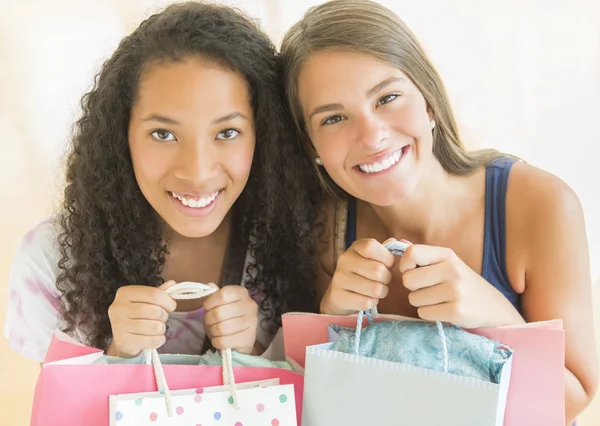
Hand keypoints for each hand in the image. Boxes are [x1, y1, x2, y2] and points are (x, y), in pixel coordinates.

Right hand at [107, 281, 176, 356]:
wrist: (123, 338)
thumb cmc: (137, 315)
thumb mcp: (146, 300)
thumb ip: (159, 292)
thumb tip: (172, 283)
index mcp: (124, 293)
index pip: (154, 294)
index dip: (168, 301)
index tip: (171, 306)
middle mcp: (118, 307)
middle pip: (155, 311)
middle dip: (164, 316)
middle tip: (162, 318)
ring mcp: (118, 326)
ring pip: (155, 327)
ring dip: (161, 328)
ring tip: (157, 328)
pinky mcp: (122, 342)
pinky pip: (152, 341)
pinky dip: (159, 340)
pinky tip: (155, 337)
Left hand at [203, 285, 258, 353]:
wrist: (241, 335)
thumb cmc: (228, 316)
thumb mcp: (220, 303)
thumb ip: (215, 295)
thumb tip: (210, 286)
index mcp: (242, 293)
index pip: (223, 294)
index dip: (210, 302)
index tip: (207, 307)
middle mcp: (250, 305)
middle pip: (219, 313)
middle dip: (209, 319)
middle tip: (210, 321)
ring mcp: (252, 322)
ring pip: (221, 328)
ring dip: (213, 331)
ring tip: (215, 330)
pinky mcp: (249, 338)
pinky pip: (224, 341)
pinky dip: (216, 341)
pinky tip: (219, 339)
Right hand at [320, 238, 395, 314]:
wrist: (341, 293)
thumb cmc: (364, 272)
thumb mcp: (374, 257)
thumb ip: (388, 250)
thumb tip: (403, 243)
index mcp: (355, 247)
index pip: (371, 247)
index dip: (386, 258)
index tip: (388, 264)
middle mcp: (344, 260)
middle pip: (377, 270)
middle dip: (386, 278)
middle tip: (382, 280)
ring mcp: (339, 279)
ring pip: (374, 289)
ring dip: (381, 292)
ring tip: (376, 290)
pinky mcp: (338, 297)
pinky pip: (366, 302)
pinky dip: (372, 302)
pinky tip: (367, 298)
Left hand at [400, 244, 523, 327]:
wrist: (493, 306)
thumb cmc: (462, 283)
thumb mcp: (447, 263)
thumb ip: (423, 255)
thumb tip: (397, 242)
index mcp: (447, 255)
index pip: (412, 253)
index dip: (405, 265)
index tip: (411, 272)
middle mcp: (452, 270)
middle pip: (408, 280)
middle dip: (412, 288)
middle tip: (427, 289)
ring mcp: (456, 291)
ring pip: (414, 299)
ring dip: (421, 302)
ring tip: (438, 300)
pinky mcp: (457, 311)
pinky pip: (423, 313)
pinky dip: (428, 314)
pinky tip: (442, 310)